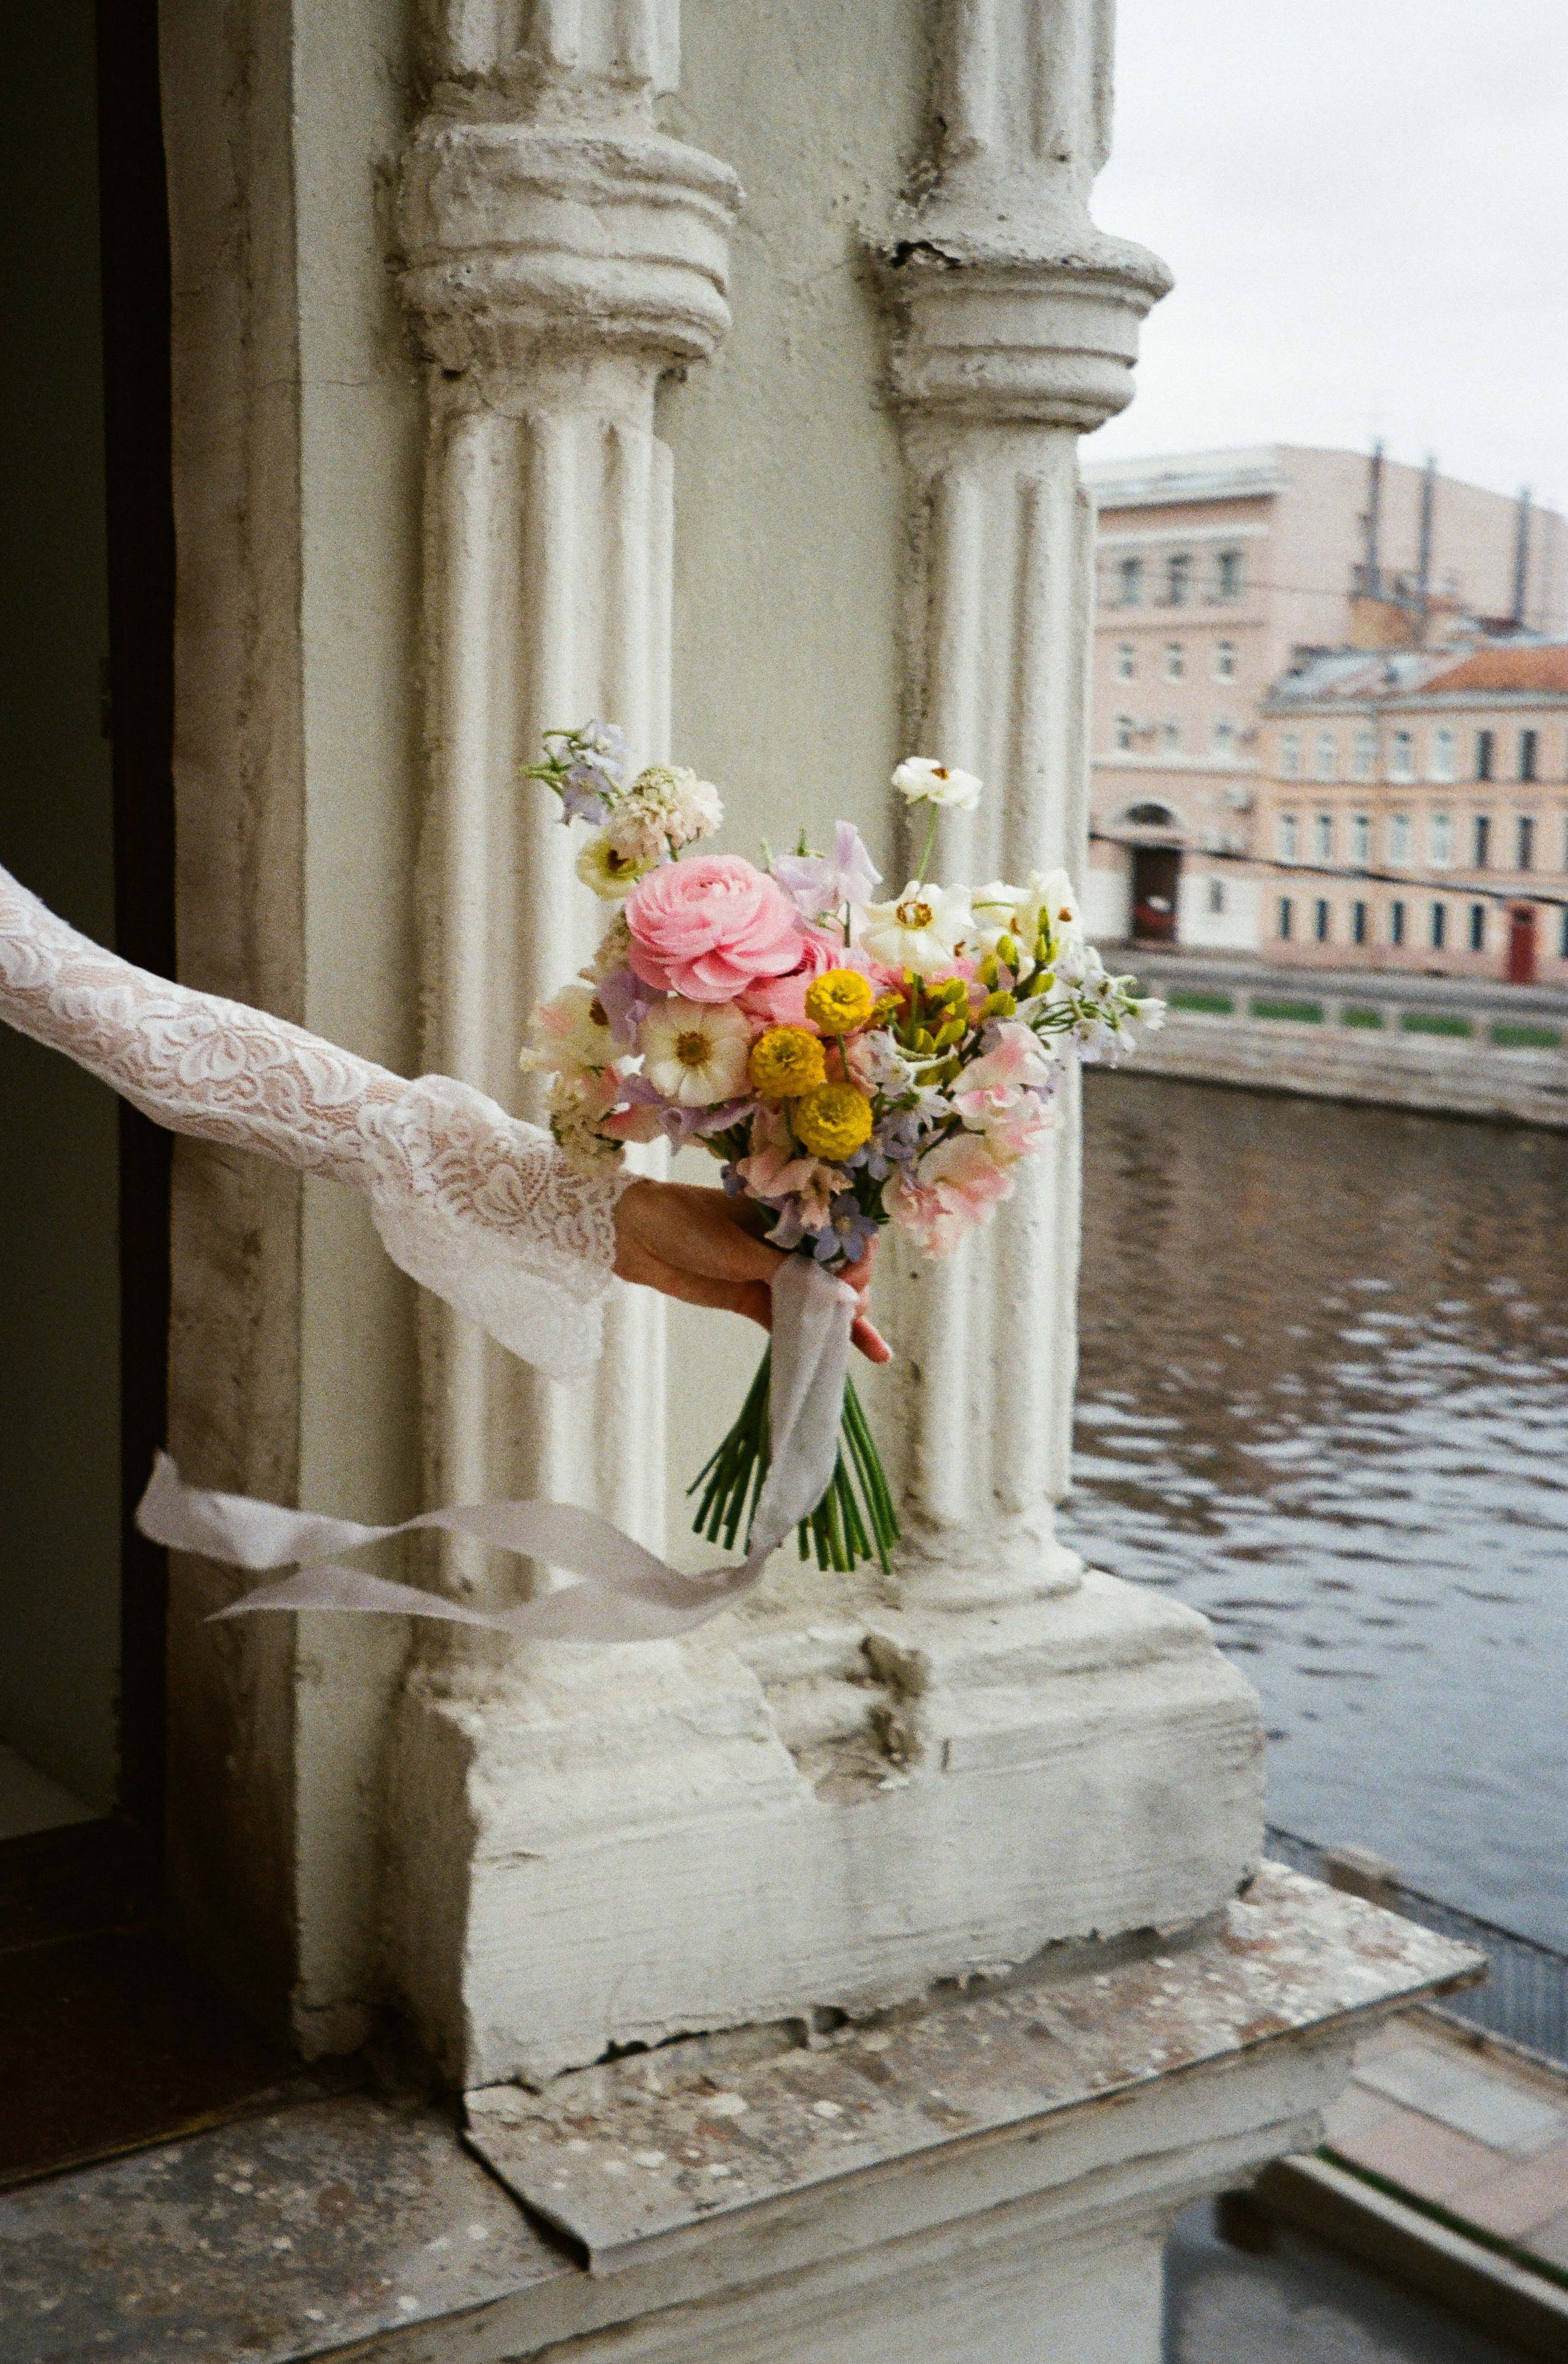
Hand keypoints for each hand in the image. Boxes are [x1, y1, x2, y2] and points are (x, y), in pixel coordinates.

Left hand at [613, 1179, 891, 1362]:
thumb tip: (837, 1296)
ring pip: (824, 1300)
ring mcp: (776, 1274)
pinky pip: (796, 1322)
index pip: (845, 1235)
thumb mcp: (739, 1245)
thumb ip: (787, 1271)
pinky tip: (857, 1354)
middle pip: (842, 1272)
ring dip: (847, 1322)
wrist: (635, 1238)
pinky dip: (819, 1338)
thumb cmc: (685, 1222)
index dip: (856, 1261)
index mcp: (792, 1214)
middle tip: (847, 1314)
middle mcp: (791, 1243)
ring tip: (868, 1348)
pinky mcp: (759, 1301)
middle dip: (854, 1295)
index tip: (847, 1283)